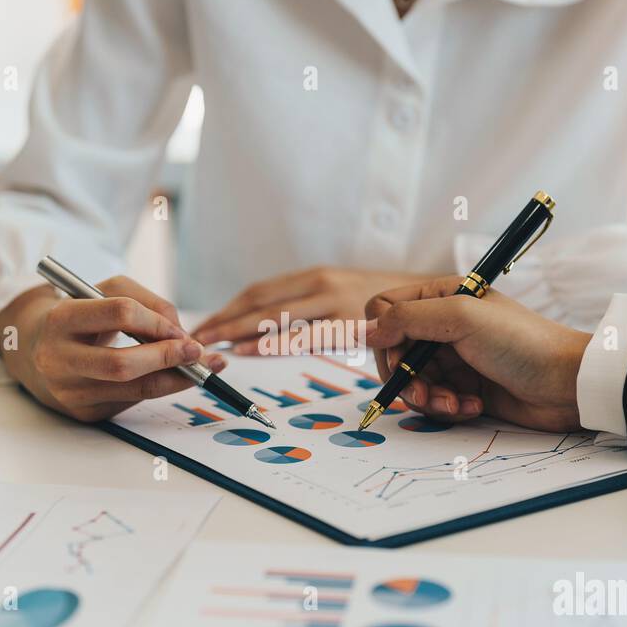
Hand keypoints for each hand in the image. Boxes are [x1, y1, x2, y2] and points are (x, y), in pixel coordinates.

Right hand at [0, 276, 225, 422]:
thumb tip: (182, 335)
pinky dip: (158, 390)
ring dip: (175, 381)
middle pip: (122, 364)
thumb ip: (146, 302)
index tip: (182, 331)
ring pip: (133, 390)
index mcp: (61, 319)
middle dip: (167, 358)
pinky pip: (131, 402)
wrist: (34, 348)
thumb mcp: (104, 293)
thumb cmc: (80, 316)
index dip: (157, 323)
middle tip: (198, 353)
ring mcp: (68, 391)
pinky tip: (175, 380)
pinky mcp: (82, 412)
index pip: (119, 314)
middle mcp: (58, 358)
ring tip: (203, 370)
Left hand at [194, 266, 430, 354]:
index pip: (259, 291)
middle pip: (259, 302)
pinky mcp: (350, 322)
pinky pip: (304, 335)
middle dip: (224, 321)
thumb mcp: (341, 293)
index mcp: (314, 275)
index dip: (228, 308)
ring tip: (212, 346)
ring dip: (238, 331)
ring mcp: (335, 302)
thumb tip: (269, 327)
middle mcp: (320, 283)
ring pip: (275, 316)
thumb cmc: (382, 303)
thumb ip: (309, 305)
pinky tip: (250, 351)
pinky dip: (273, 342)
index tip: (204, 324)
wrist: (431, 296)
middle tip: (195, 338)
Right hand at [364, 276, 591, 432]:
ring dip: (429, 398)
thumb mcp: (461, 318)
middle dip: (406, 377)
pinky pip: (435, 402)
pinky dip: (449, 408)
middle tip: (426, 393)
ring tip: (456, 404)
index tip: (401, 354)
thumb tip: (363, 330)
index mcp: (441, 296)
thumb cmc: (521, 342)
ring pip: (412, 382)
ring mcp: (453, 358)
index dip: (385, 336)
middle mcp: (443, 325)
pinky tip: (473, 406)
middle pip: (393, 353)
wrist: (568, 384)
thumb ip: (407, 319)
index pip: (384, 311)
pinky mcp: (464, 388)